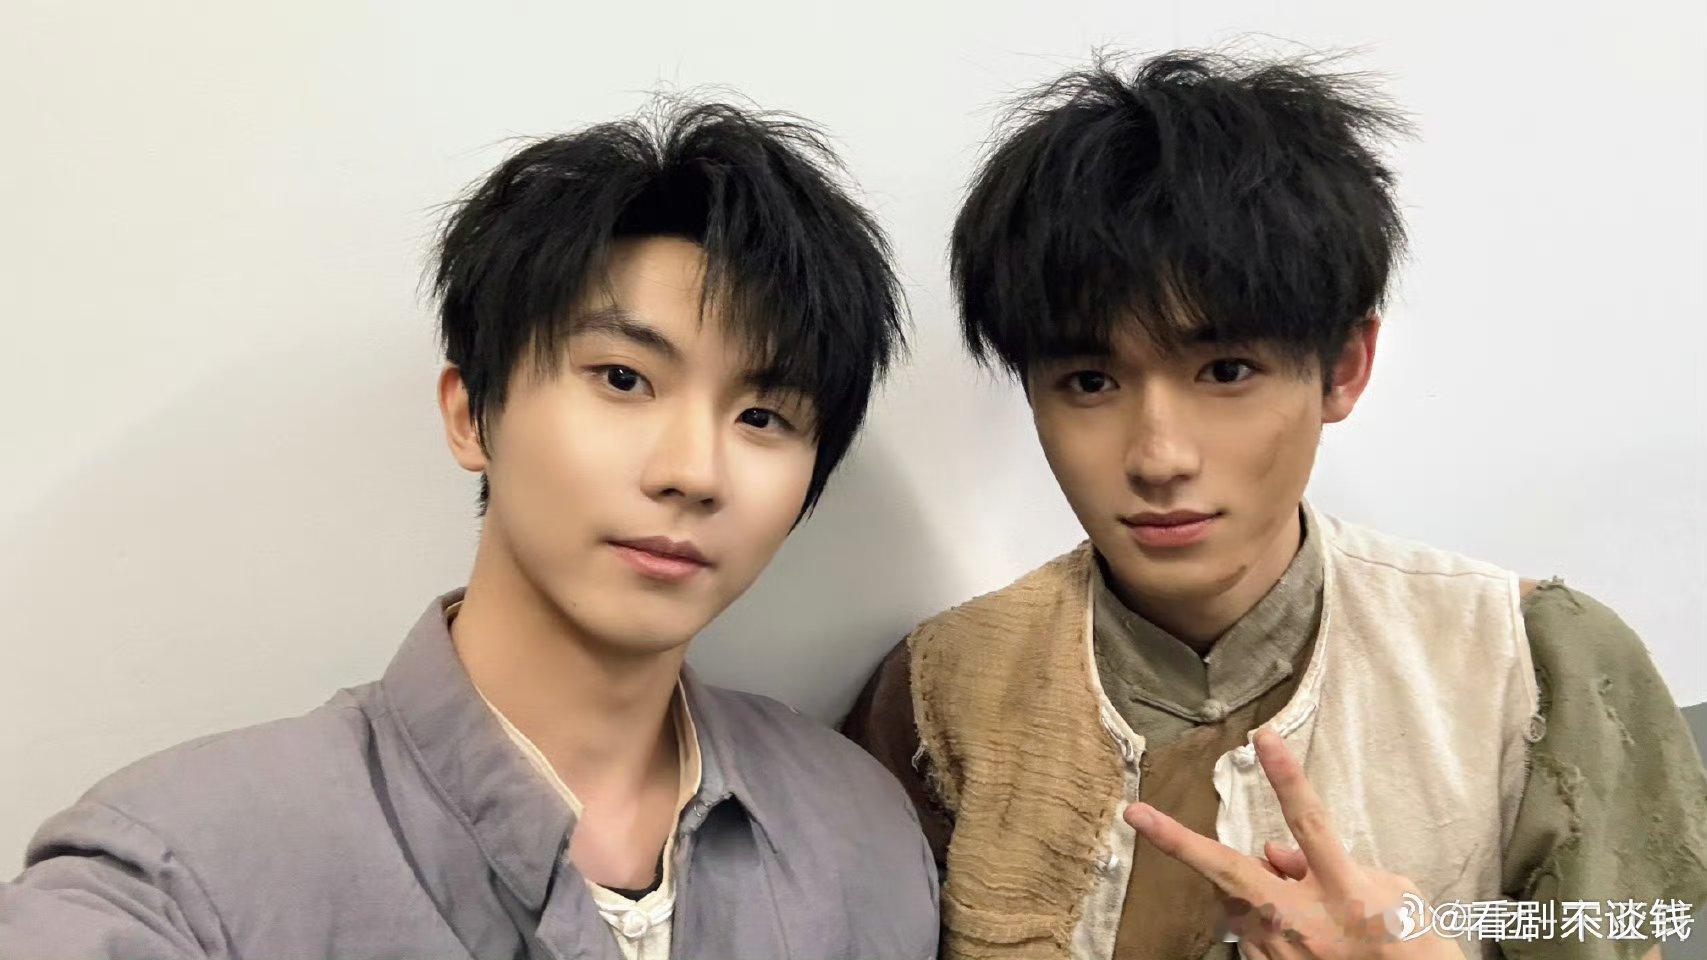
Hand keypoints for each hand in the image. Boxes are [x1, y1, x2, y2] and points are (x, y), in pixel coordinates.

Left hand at [1123, 726, 1462, 959]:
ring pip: (1237, 899)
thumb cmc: (1412, 944)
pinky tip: (1300, 931)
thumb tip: (1275, 853)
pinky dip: (1263, 917)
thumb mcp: (1390, 892)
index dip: (1286, 778)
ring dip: (1254, 886)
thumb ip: (1327, 863)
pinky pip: (1250, 930)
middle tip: (1136, 815)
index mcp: (1345, 892)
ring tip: (1302, 903)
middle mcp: (1304, 923)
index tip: (1263, 738)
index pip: (1308, 822)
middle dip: (1178, 842)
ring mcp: (1282, 953)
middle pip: (1230, 871)